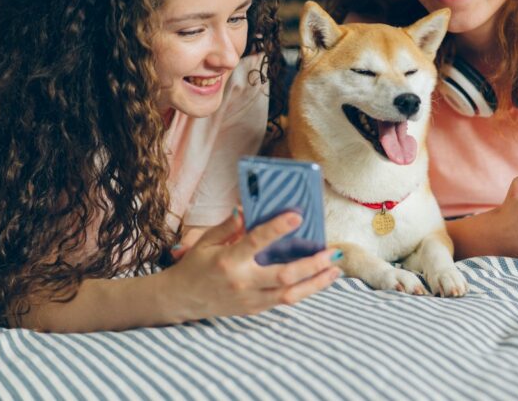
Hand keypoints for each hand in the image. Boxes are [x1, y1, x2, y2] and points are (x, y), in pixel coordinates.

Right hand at [163, 209, 340, 322]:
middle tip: (333, 253)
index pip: (256, 242)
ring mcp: (250, 299)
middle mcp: (242, 282)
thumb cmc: (195, 265)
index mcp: (228, 260)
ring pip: (290, 294)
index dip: (277, 228)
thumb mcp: (205, 241)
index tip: (298, 216)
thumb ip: (228, 226)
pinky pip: (283, 301)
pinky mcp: (254, 309)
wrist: (180, 299)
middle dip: (312, 265)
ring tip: (336, 270)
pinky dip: (304, 291)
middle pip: (284, 276)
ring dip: (316, 283)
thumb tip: (246, 208)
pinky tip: (319, 280)